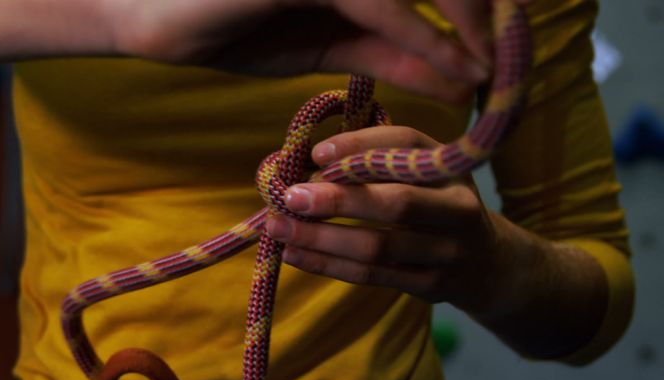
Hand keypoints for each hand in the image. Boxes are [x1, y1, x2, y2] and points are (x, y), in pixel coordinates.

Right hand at [112, 0, 524, 101]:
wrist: (150, 21)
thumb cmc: (228, 26)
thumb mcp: (327, 47)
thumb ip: (391, 53)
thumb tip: (460, 77)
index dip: (477, 12)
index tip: (510, 53)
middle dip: (489, 12)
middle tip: (520, 63)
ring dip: (472, 21)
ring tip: (501, 71)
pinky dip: (423, 33)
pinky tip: (455, 66)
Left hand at [263, 126, 519, 315]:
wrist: (490, 264)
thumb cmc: (435, 204)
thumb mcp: (422, 173)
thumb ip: (377, 160)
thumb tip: (307, 161)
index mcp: (450, 167)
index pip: (406, 145)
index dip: (360, 145)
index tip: (316, 152)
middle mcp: (457, 207)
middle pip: (396, 203)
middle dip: (339, 200)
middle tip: (289, 197)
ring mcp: (447, 251)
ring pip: (378, 247)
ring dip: (322, 239)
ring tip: (278, 228)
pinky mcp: (431, 285)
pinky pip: (372, 276)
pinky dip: (328, 265)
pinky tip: (293, 254)